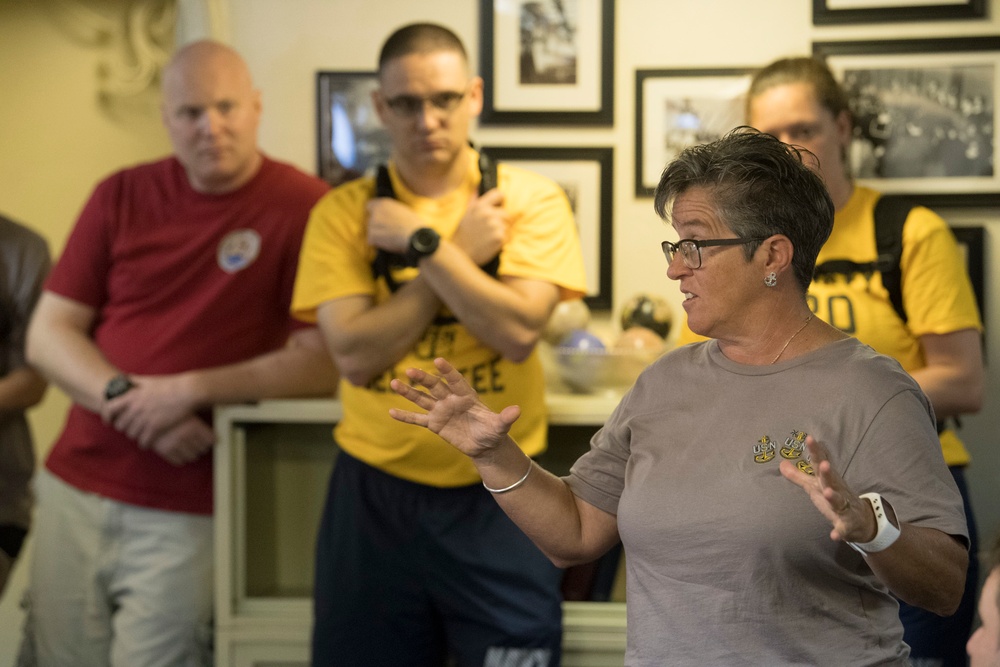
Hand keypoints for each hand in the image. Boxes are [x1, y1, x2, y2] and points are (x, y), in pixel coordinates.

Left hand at [102, 374, 196, 446]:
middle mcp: (136, 408)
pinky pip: (143, 441)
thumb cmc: (170, 384)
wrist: (188, 392)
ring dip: (134, 436)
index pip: (110, 408)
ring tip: (139, 436)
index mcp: (132, 396)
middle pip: (120, 424)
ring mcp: (146, 419)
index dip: (107, 416)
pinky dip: (144, 443)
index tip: (109, 421)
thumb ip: (136, 379)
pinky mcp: (156, 427)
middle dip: (123, 428)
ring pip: (131, 434)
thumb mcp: (150, 380)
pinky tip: (147, 443)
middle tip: (129, 429)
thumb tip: (126, 377)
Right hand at [147, 415, 214, 465]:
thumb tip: (214, 434)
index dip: (211, 440)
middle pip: (203, 449)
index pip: (211, 440)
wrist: (145, 414)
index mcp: (193, 425)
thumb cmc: (168, 412)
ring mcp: (175, 445)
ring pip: (192, 457)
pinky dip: (182, 459)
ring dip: (193, 454)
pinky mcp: (165, 452)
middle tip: (200, 444)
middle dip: (202, 447)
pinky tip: (181, 454)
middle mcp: (186, 436)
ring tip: (190, 449)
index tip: (210, 440)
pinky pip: (179, 462)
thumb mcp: (185, 412)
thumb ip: (199, 422)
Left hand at [366, 198, 423, 253]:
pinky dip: (378, 243)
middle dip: (377, 226)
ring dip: (378, 235)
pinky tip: (389, 243)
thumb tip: (388, 215)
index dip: (375, 212)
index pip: (370, 205)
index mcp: (384, 203)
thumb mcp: (403, 210)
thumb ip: (391, 211)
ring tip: (391, 238)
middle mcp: (376, 211)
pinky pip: (371, 241)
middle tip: (390, 231)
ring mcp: (372, 224)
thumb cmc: (414, 225)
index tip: (381, 219)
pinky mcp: (372, 236)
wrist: (417, 237)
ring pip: (371, 231)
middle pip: (371, 220)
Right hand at [388, 357, 520, 458]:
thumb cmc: (493, 431)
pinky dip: (405, 416)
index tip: (438, 361)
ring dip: (408, 392)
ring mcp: (441, 411)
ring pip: (422, 399)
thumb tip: (517, 411)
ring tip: (393, 383)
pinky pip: (418, 419)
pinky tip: (391, 411)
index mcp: (466, 396)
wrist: (485, 445)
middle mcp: (451, 400)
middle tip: (410, 371)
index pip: (456, 381)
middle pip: (435, 386)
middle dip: (423, 379)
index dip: (448, 371)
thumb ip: (506, 418)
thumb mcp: (500, 426)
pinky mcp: (435, 424)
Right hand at [451, 189, 509, 265]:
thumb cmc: (463, 235)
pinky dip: (503, 242)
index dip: (501, 202)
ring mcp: (494, 225)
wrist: (461, 254)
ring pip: (508, 226)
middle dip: (502, 223)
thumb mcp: (466, 214)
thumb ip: (473, 200)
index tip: (498, 209)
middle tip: (491, 231)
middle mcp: (487, 213)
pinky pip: (509, 237)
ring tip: (490, 239)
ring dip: (503, 233)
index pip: (499, 194)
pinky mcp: (499, 237)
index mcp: (479, 206)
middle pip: (507, 214)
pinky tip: (492, 245)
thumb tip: (477, 187)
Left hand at [779, 436, 877, 543]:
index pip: (820, 464)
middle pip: (832, 480)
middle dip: (828, 472)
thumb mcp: (814, 486)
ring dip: (834, 497)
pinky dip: (839, 532)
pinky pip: (843, 529)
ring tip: (827, 492)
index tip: (809, 438)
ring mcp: (844, 508)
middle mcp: (838, 491)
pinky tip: (834, 535)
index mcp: (828, 481)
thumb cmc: (834, 498)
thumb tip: (781, 463)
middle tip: (823, 464)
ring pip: (839, 502)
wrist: (861, 521)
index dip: (815, 452)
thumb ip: (798, 476)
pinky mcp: (847, 525)